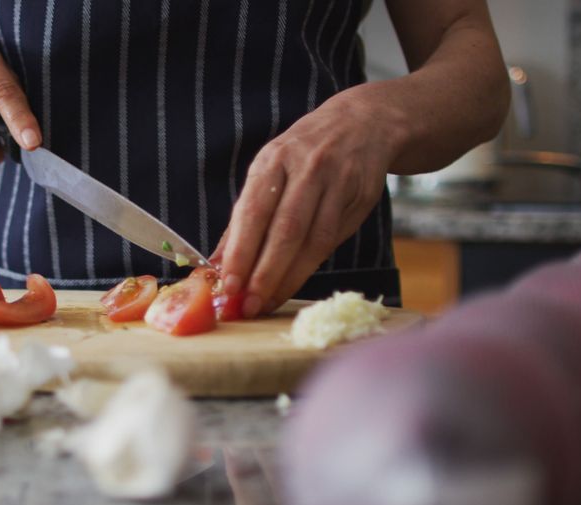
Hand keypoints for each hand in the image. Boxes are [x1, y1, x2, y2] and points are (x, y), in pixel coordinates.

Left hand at [211, 94, 401, 316]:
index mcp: (273, 161)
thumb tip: (218, 262)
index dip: (241, 251)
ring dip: (287, 278)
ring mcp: (336, 183)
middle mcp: (306, 169)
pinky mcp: (359, 198)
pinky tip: (292, 285)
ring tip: (266, 303)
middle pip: (285, 230)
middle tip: (247, 304)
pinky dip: (309, 267)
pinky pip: (332, 240)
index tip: (227, 284)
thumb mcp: (269, 172)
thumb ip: (245, 218)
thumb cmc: (303, 155)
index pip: (254, 211)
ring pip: (312, 240)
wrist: (362, 124)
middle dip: (264, 273)